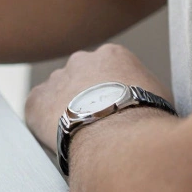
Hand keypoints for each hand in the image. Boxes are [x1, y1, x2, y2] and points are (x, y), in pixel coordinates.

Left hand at [24, 44, 170, 152]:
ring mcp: (55, 79)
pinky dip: (44, 123)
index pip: (107, 68)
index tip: (113, 106)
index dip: (111, 90)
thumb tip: (141, 98)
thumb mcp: (158, 93)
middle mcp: (79, 61)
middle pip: (80, 78)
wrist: (115, 132)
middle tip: (95, 120)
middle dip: (85, 97)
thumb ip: (141, 87)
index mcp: (112, 54)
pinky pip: (36, 111)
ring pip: (57, 94)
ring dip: (64, 110)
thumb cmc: (143, 116)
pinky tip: (61, 137)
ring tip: (80, 133)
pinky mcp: (34, 101)